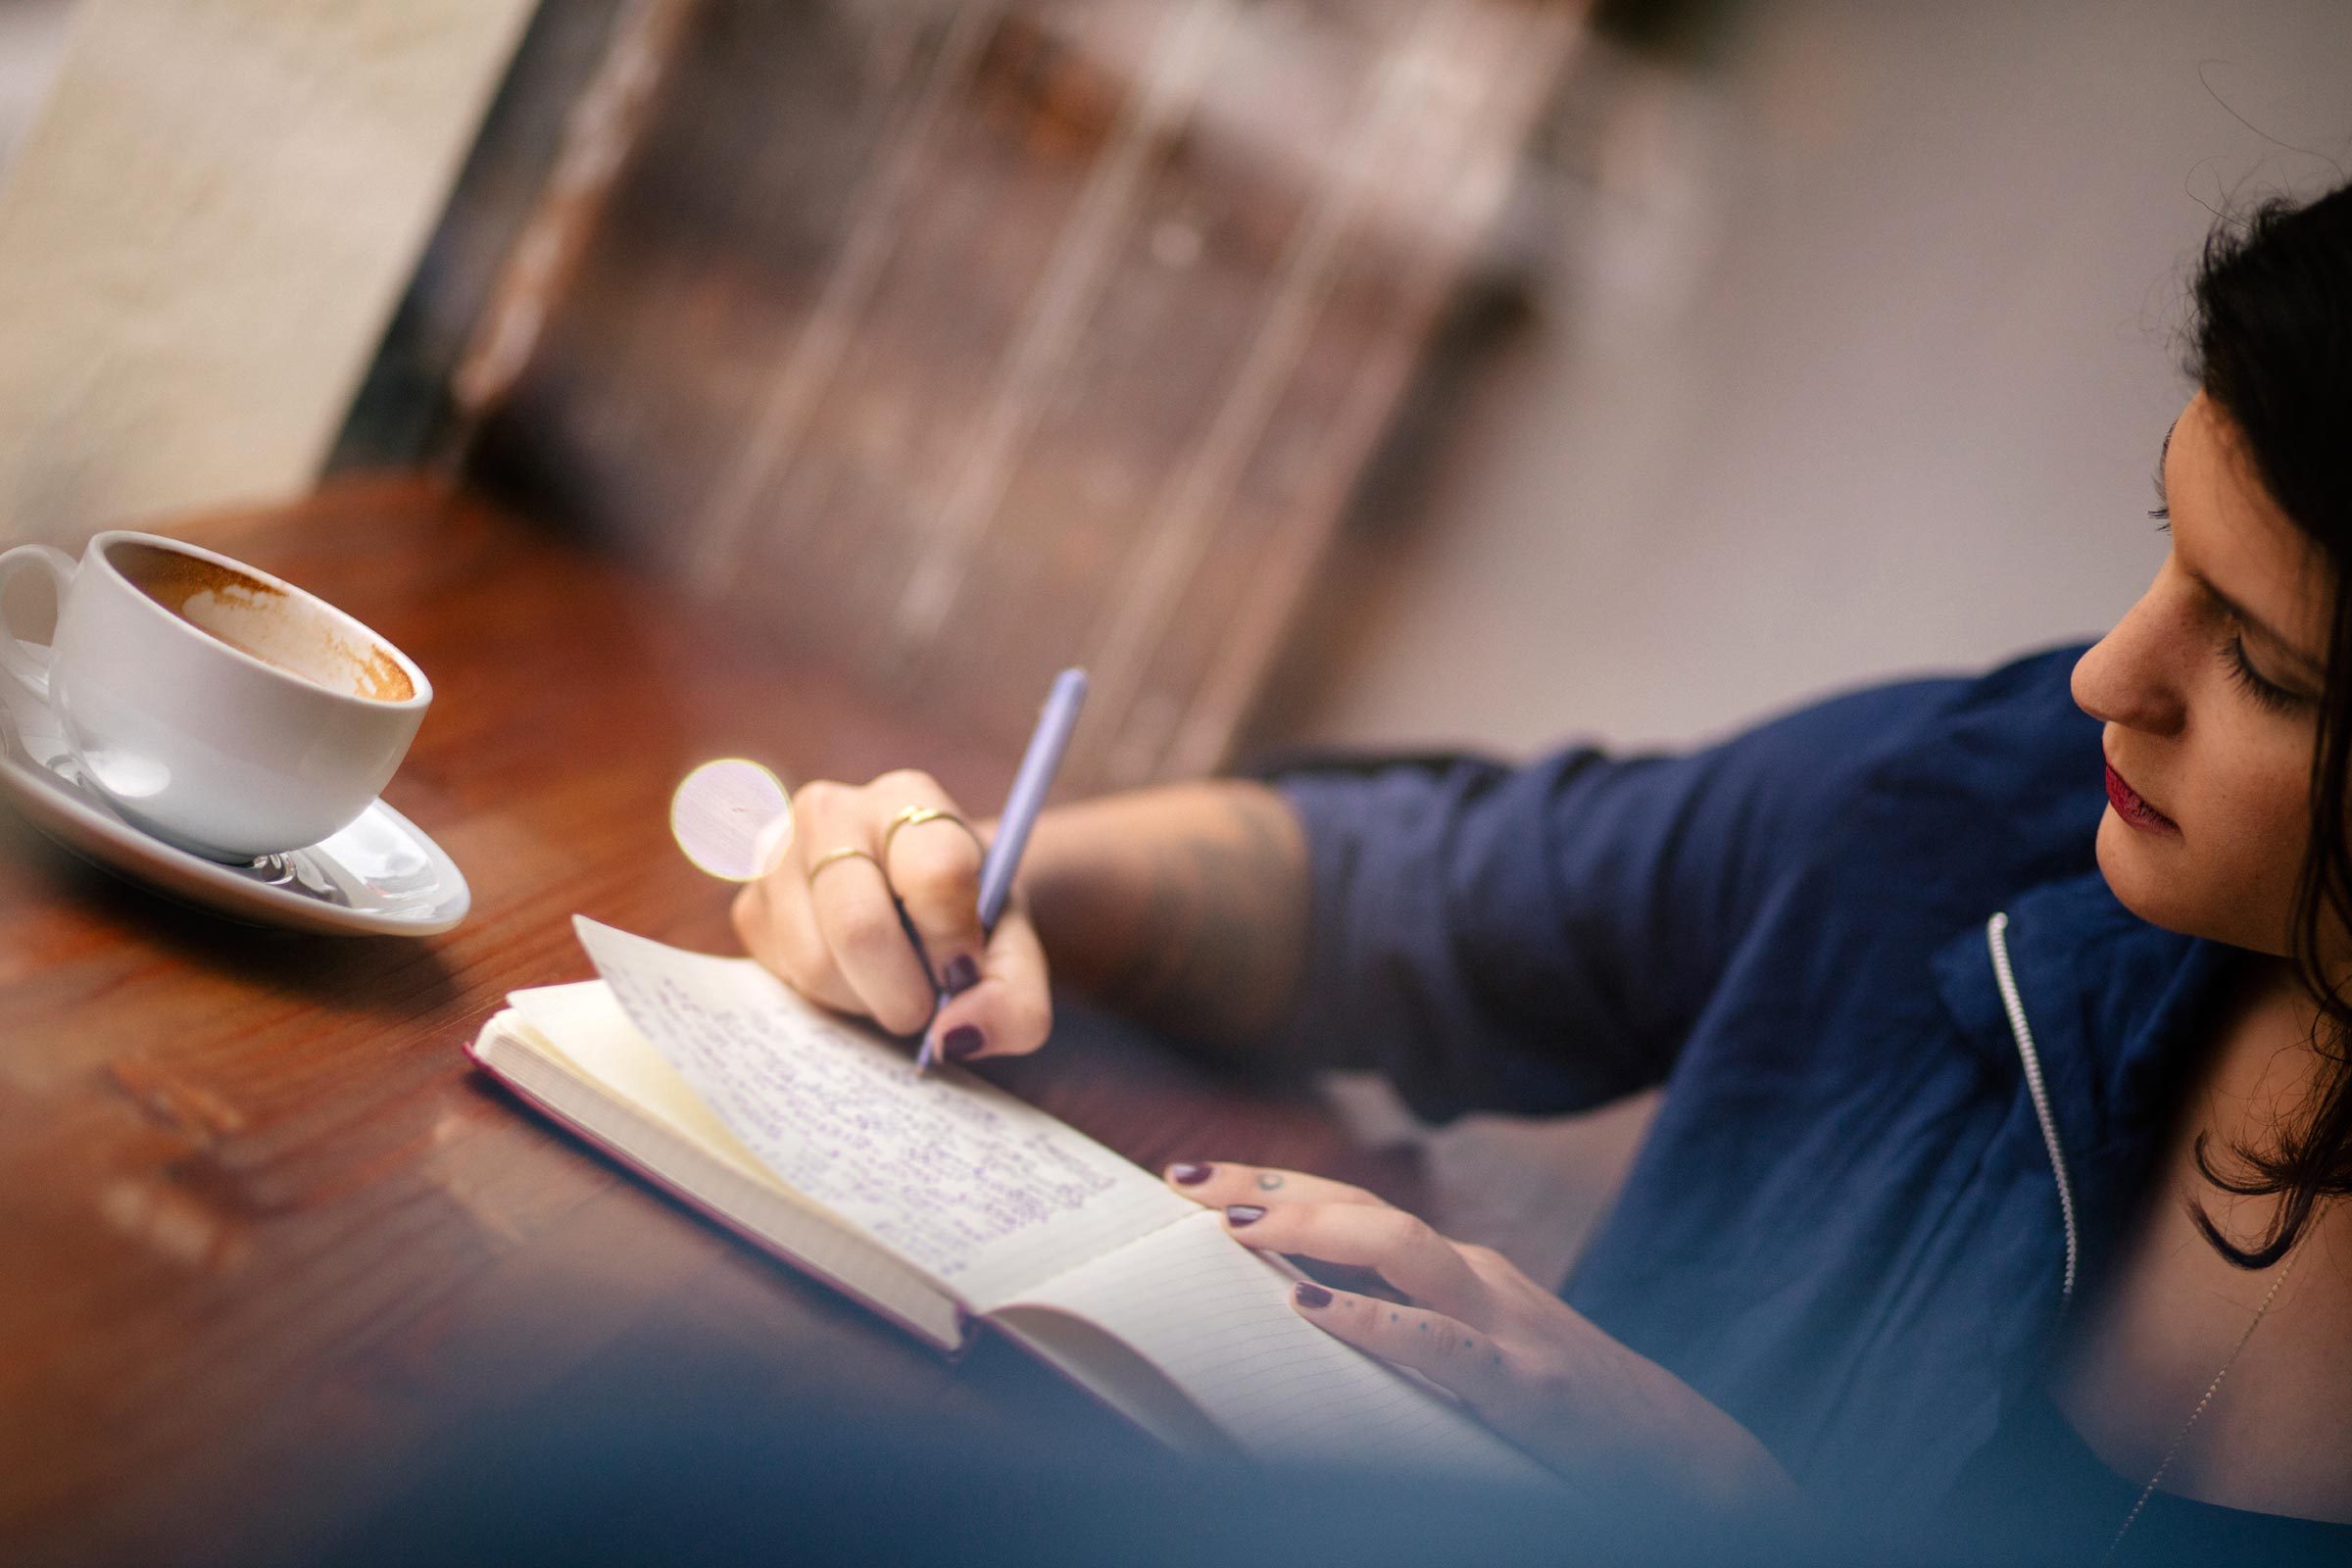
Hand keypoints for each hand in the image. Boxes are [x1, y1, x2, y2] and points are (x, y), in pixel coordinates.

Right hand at [731, 769, 1051, 1061]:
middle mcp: (831, 812)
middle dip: (902, 994)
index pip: (935, 872)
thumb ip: (1015, 1000)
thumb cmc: (964, 918)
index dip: (954, 941)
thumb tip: (954, 1037)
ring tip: (890, 982)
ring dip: (863, 1002)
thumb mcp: (1012, 949)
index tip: (964, 969)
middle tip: (924, 1007)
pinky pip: (785, 981)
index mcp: (908, 798)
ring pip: (815, 964)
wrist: (912, 903)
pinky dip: (827, 1001)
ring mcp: (776, 857)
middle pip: (859, 926)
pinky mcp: (749, 908)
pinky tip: (852, 975)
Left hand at [1162, 1160, 1797, 1509]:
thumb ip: (1407, 1328)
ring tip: (1238, 1230)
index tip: (1194, 1176)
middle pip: (1363, 1208)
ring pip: (1403, 1249)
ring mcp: (1505, 1325)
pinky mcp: (1527, 1387)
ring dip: (1315, 1231)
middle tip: (1188, 1182)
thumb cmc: (1563, 1410)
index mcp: (1461, 1272)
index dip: (1274, 1185)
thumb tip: (1294, 1315)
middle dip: (1271, 1188)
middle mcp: (1478, 1279)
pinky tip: (1317, 1312)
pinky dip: (1376, 1323)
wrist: (1678, 1458)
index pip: (1354, 1208)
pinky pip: (1442, 1344)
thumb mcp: (1476, 1353)